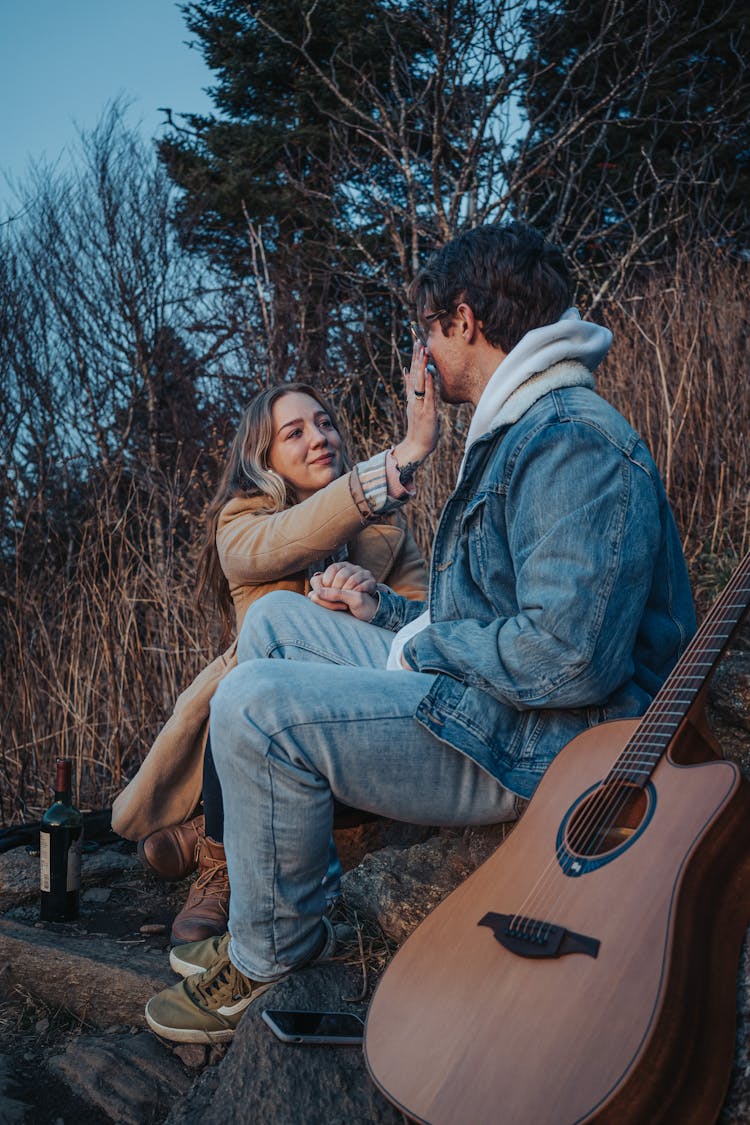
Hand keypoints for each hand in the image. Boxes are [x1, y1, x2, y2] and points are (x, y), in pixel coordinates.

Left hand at [308, 562, 378, 620]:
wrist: (364, 609)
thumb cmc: (343, 603)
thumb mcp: (330, 599)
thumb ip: (322, 596)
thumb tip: (311, 595)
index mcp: (339, 568)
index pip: (332, 569)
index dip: (328, 582)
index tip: (326, 594)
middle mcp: (351, 567)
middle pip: (341, 575)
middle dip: (337, 591)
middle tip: (337, 601)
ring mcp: (362, 573)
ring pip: (353, 580)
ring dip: (348, 593)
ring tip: (346, 602)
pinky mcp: (371, 581)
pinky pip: (364, 585)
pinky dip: (358, 593)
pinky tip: (355, 598)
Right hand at [392, 340, 438, 469]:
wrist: (416, 447)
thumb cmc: (419, 428)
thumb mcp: (414, 405)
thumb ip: (409, 389)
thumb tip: (407, 371)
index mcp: (412, 397)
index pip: (413, 374)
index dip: (415, 358)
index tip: (417, 342)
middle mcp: (414, 399)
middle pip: (414, 375)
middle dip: (417, 358)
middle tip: (419, 340)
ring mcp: (419, 405)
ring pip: (419, 382)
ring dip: (421, 366)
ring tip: (423, 351)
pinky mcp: (426, 413)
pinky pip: (427, 396)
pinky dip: (427, 384)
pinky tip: (429, 372)